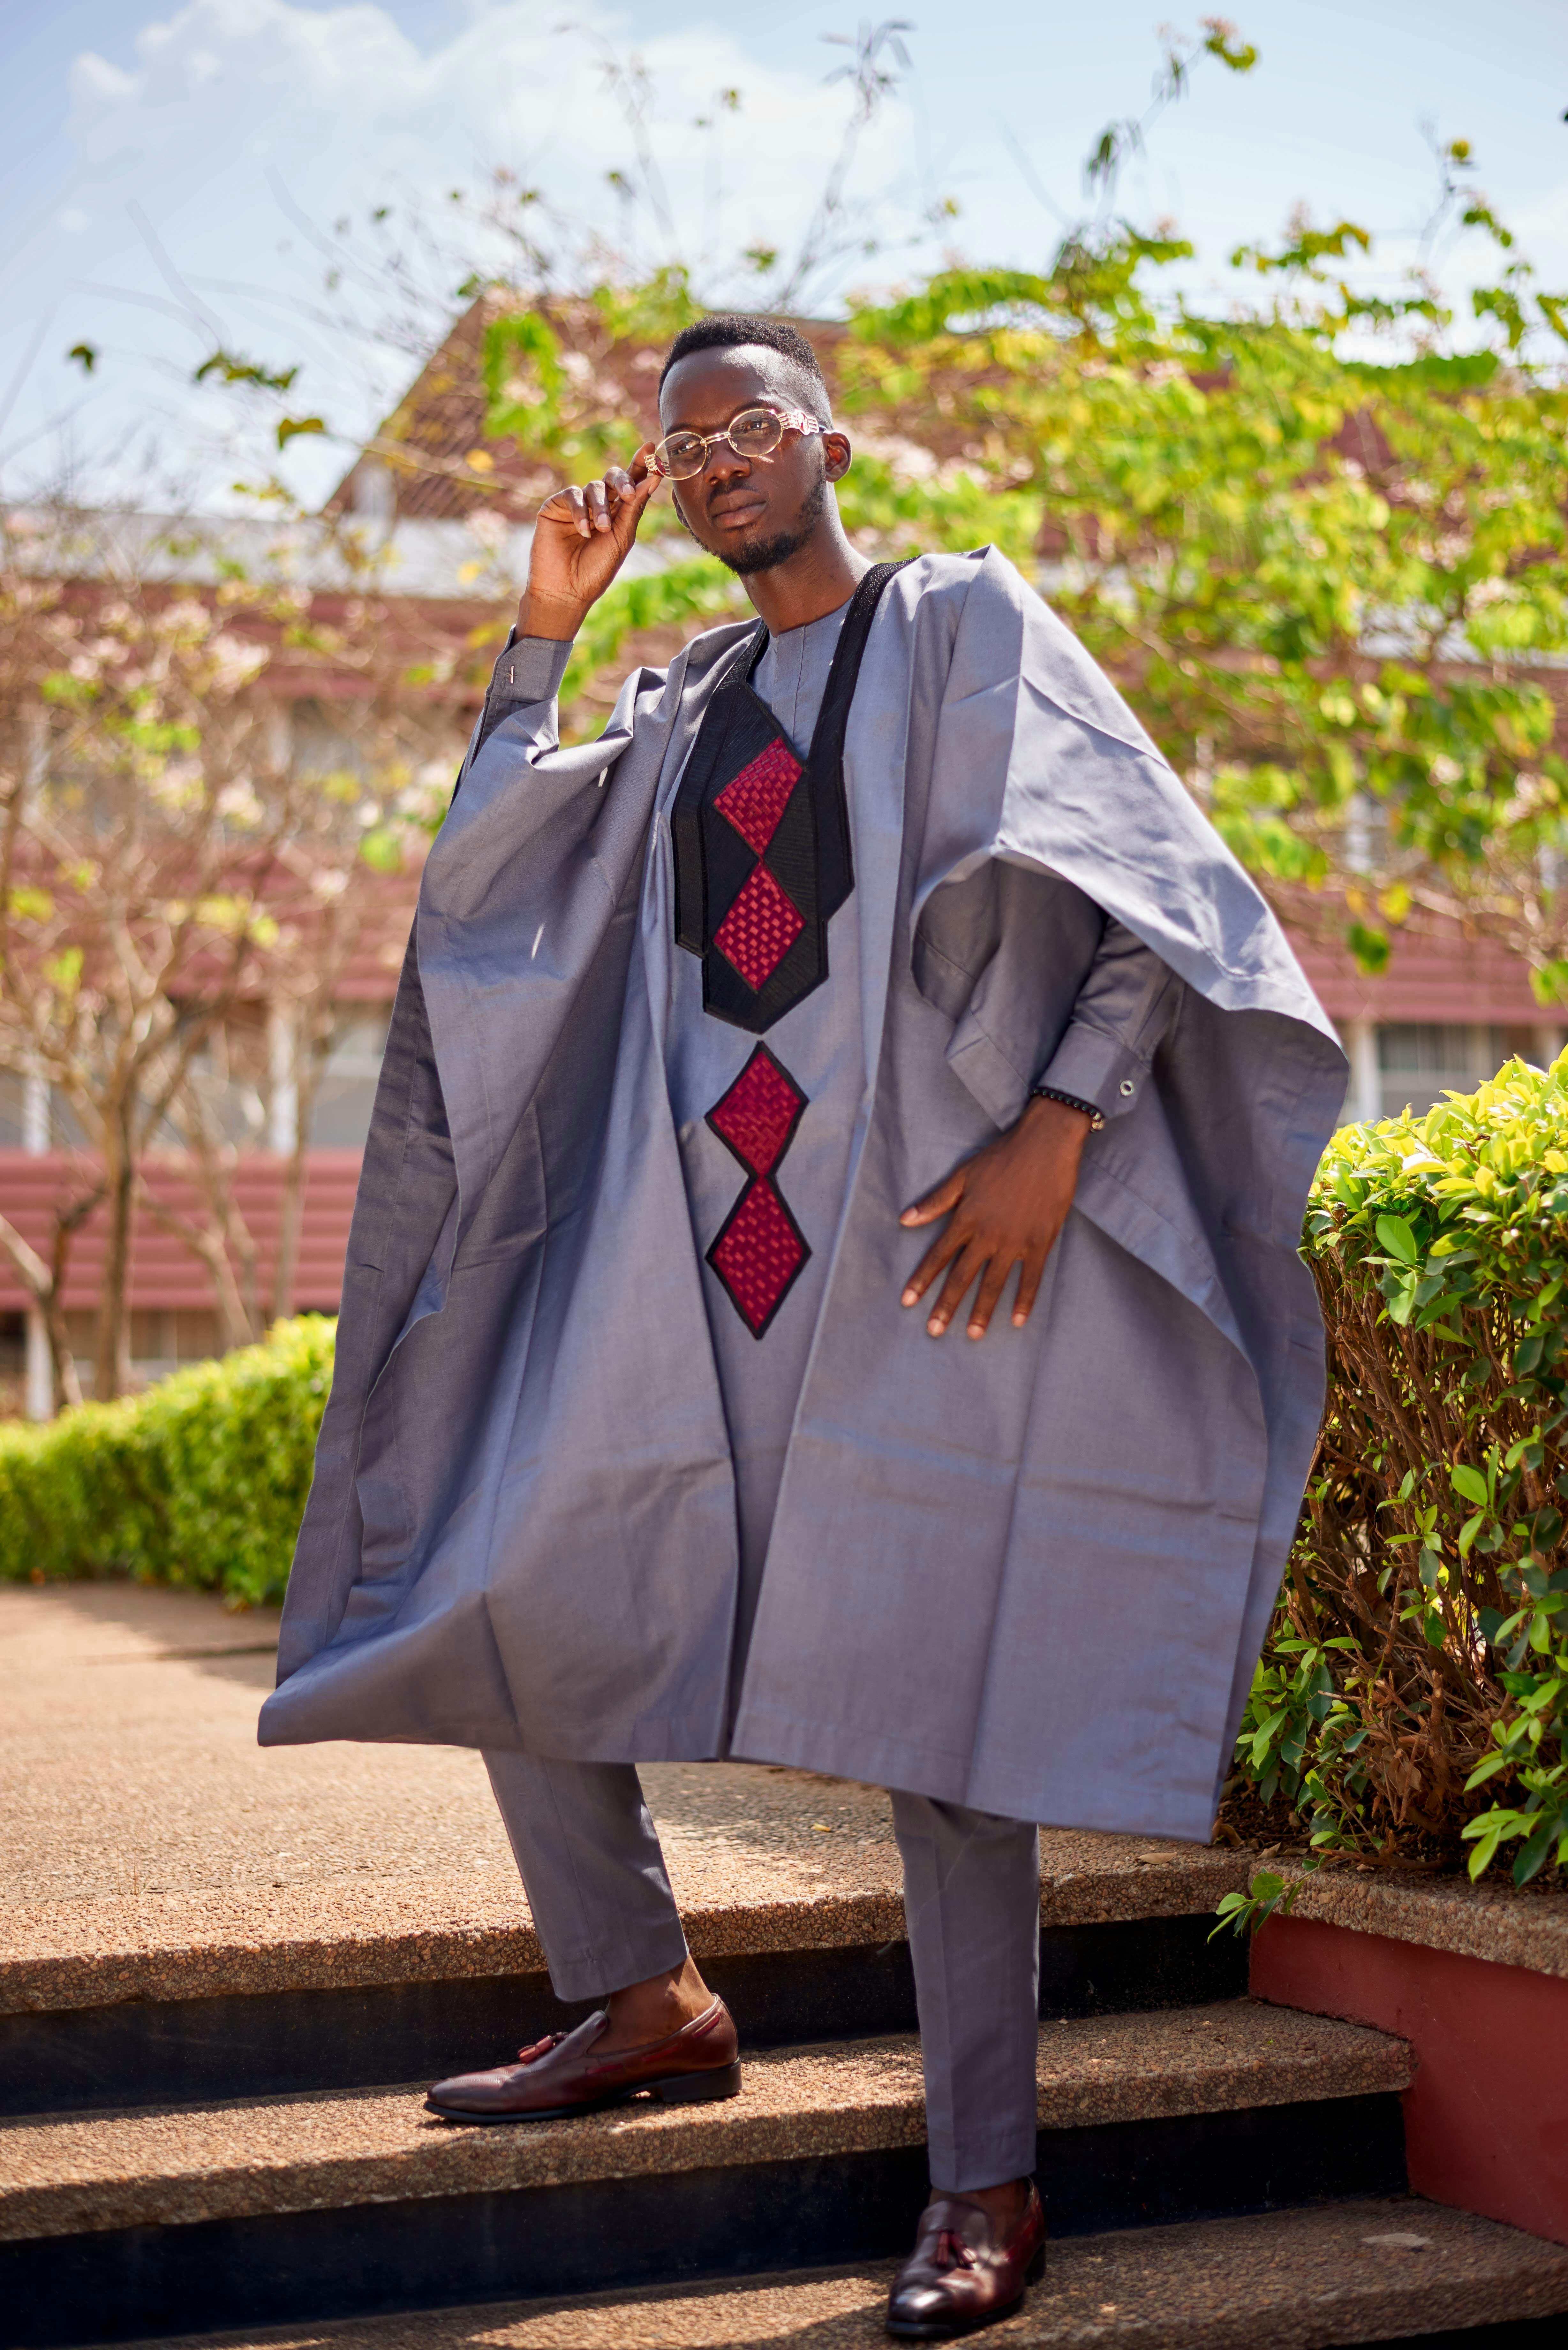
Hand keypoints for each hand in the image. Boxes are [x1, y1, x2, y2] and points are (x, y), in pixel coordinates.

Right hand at [519, 444, 659, 638]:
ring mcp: (576, 505)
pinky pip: (572, 495)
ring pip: (594, 487)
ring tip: (601, 529)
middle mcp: (598, 505)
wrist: (566, 590)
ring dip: (600, 507)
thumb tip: (653, 477)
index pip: (631, 483)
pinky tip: (584, 530)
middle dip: (622, 480)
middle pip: (613, 477)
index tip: (651, 448)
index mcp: (618, 513)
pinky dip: (580, 511)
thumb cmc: (596, 570)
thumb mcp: (621, 538)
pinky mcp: (556, 507)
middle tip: (627, 493)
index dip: (641, 464)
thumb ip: (634, 508)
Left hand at [899, 1094, 1090, 1339]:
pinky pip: (1031, 1278)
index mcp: (966, 1218)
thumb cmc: (1002, 1157)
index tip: (907, 1302)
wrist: (1045, 1145)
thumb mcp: (963, 1175)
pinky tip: (1017, 1320)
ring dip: (982, 1311)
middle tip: (934, 1332)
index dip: (921, 1280)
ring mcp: (1015, 1241)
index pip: (938, 1256)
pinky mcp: (1040, 1241)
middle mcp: (987, 1235)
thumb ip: (935, 1201)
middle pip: (962, 1277)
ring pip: (994, 1283)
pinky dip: (1024, 1300)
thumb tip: (904, 1220)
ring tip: (973, 1334)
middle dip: (946, 1305)